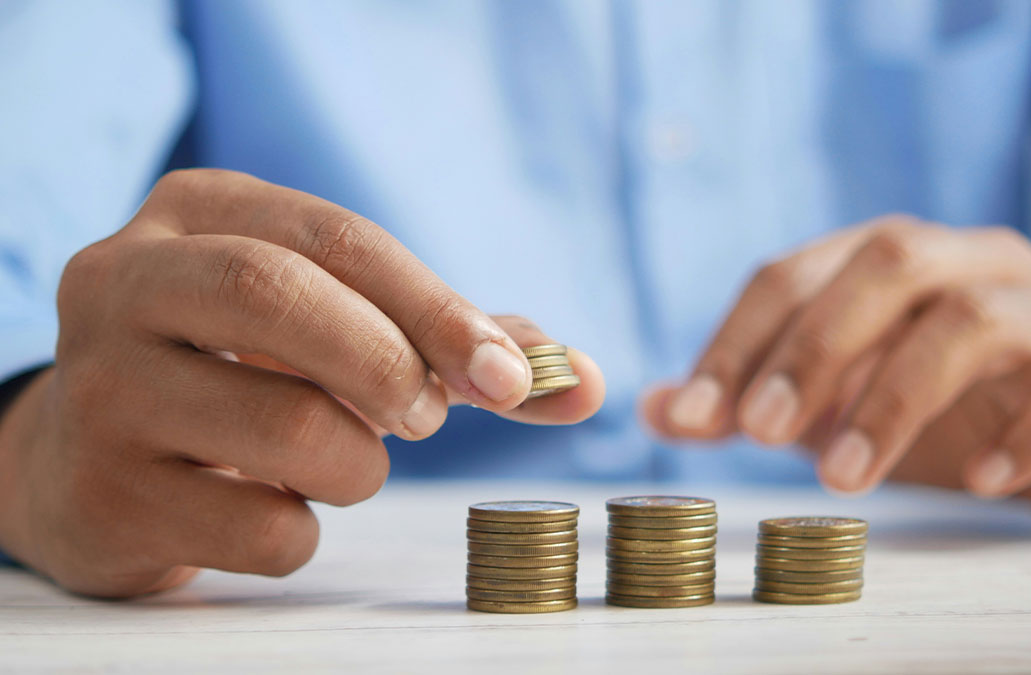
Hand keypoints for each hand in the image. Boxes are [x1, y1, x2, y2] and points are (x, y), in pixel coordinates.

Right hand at [0, 169, 603, 596]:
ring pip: (286, 429)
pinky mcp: (101, 494)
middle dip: (390, 364)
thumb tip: (582, 381)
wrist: (91, 459)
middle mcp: (126, 281)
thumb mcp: (331, 324)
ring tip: (338, 461)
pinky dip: (303, 532)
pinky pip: (259, 529)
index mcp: (198, 213)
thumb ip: (454, 343)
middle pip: (281, 296)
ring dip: (357, 465)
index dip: (438, 308)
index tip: (510, 377)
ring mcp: (99, 389)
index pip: (338, 238)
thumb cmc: (244, 374)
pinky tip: (270, 507)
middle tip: (427, 417)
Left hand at [643, 217, 1030, 526]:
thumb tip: (653, 409)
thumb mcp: (830, 398)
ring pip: (971, 320)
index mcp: (883, 258)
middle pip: (885, 264)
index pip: (792, 273)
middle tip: (761, 434)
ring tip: (844, 479)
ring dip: (894, 399)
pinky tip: (978, 481)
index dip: (736, 341)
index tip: (692, 416)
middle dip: (813, 348)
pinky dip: (1022, 435)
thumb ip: (746, 398)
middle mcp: (962, 262)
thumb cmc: (936, 401)